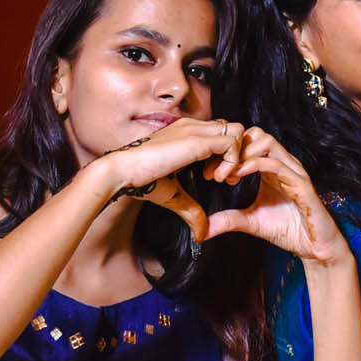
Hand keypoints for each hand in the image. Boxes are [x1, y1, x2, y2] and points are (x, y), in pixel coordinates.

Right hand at [90, 116, 245, 240]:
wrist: (121, 171)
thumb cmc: (140, 180)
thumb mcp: (174, 195)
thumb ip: (191, 210)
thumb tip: (201, 233)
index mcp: (187, 133)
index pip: (222, 133)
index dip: (227, 155)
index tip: (218, 178)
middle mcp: (193, 127)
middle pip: (234, 128)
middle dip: (238, 153)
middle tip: (225, 178)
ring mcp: (195, 130)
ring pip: (237, 131)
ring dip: (237, 156)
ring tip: (221, 178)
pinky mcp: (196, 140)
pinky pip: (231, 143)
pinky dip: (231, 162)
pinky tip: (216, 179)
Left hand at [202, 127, 349, 266]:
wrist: (314, 248)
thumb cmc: (289, 231)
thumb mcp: (250, 222)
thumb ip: (229, 219)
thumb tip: (203, 228)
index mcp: (271, 169)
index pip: (248, 143)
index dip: (226, 153)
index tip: (209, 173)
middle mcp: (283, 164)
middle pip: (255, 134)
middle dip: (232, 149)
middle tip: (215, 171)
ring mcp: (293, 171)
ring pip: (266, 141)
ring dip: (241, 154)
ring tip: (225, 175)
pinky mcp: (300, 183)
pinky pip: (275, 163)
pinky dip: (253, 165)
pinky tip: (237, 176)